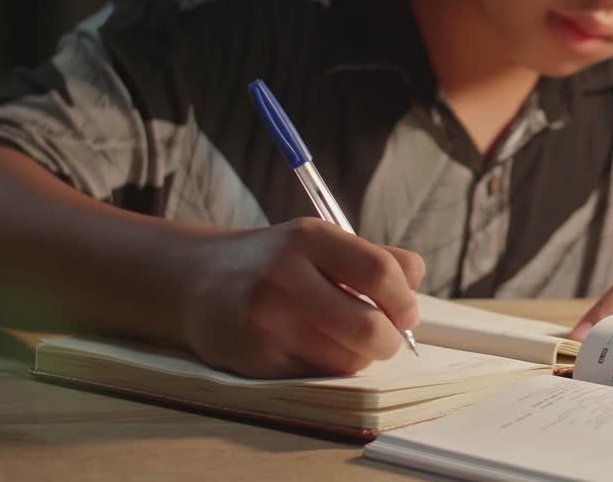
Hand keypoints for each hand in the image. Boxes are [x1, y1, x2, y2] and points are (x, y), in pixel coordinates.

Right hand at [180, 218, 424, 377]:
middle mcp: (284, 276)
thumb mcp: (320, 242)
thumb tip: (415, 288)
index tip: (407, 313)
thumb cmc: (275, 262)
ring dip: (359, 356)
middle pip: (369, 327)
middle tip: (387, 337)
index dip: (405, 300)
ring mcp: (266, 321)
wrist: (197, 281)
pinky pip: (318, 376)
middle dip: (390, 340)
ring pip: (347, 360)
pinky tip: (309, 348)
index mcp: (309, 238)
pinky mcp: (254, 359)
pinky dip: (327, 367)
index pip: (380, 272)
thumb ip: (375, 258)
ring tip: (343, 338)